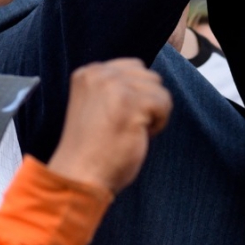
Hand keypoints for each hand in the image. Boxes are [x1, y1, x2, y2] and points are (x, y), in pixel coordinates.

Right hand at [47, 59, 171, 193]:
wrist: (80, 176)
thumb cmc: (93, 148)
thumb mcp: (98, 104)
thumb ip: (116, 87)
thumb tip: (151, 80)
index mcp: (89, 73)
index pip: (133, 67)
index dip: (137, 94)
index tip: (120, 116)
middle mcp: (100, 73)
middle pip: (149, 76)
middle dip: (147, 102)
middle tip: (127, 126)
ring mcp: (114, 86)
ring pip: (159, 89)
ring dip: (153, 113)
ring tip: (131, 131)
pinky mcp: (130, 101)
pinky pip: (164, 103)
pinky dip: (159, 123)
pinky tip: (139, 135)